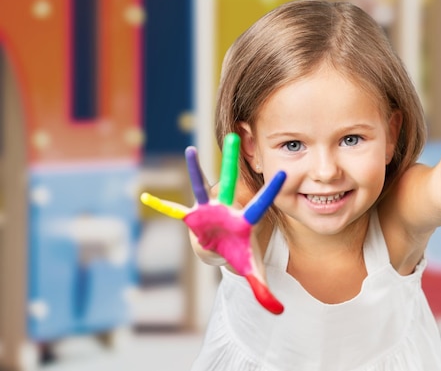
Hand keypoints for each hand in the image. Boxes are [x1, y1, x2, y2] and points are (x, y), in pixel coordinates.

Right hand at [140, 133, 285, 313]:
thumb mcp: (252, 271)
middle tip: (236, 137)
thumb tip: (280, 313)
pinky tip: (146, 197)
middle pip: (230, 183)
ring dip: (195, 170)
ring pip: (201, 186)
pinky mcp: (192, 216)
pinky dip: (161, 206)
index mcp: (245, 220)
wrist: (223, 249)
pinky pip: (174, 210)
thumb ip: (265, 289)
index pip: (261, 204)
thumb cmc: (240, 253)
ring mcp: (208, 210)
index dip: (272, 191)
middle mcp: (227, 208)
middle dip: (232, 163)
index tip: (284, 173)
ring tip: (191, 149)